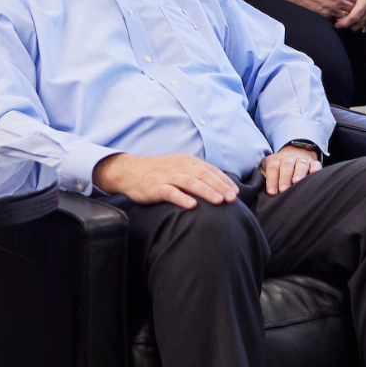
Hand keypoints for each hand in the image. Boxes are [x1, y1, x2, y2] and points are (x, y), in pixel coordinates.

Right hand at [92, 152, 239, 209]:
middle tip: (232, 199)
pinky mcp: (156, 187)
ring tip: (219, 201)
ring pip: (190, 182)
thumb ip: (195, 173)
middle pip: (204, 176)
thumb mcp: (177, 167)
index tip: (236, 192)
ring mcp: (167, 176)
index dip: (224, 181)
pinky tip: (192, 205)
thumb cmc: (156, 172)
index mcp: (187, 161)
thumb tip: (216, 185)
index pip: (210, 170)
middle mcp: (179, 166)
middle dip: (220, 187)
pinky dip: (182, 198)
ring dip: (206, 191)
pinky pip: (171, 192)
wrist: (129, 171)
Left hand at [258, 145, 321, 194]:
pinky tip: (314, 174)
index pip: (272, 168)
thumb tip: (252, 186)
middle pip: (286, 166)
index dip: (271, 180)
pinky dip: (316, 169)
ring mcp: (301, 160)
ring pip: (301, 165)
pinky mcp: (313, 163)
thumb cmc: (277, 168)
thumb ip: (259, 176)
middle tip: (283, 189)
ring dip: (299, 173)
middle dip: (285, 178)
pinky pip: (316, 164)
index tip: (271, 192)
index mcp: (275, 160)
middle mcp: (288, 159)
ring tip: (297, 183)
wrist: (294, 153)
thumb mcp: (265, 168)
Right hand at [291, 0, 356, 19]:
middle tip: (349, 7)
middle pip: (353, 7)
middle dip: (352, 7)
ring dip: (345, 14)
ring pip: (346, 15)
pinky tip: (333, 14)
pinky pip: (335, 19)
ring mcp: (332, 7)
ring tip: (342, 12)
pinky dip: (336, 17)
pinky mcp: (325, 14)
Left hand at [335, 0, 365, 30]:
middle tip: (338, 22)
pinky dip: (357, 25)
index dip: (344, 23)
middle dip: (346, 26)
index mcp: (365, 1)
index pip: (354, 17)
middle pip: (356, 25)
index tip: (336, 24)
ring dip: (351, 26)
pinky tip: (352, 19)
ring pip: (360, 27)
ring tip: (344, 20)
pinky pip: (364, 26)